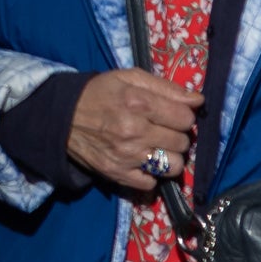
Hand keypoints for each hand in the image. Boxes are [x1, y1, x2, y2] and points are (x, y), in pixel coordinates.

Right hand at [66, 68, 202, 194]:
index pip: (185, 119)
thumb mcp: (128, 78)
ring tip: (156, 148)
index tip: (171, 115)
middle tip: (161, 130)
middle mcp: (134, 131)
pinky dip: (151, 174)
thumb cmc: (99, 93)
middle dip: (176, 136)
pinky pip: (152, 183)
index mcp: (138, 103)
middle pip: (182, 143)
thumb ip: (166, 87)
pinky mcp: (119, 175)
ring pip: (174, 166)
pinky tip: (142, 161)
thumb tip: (199, 101)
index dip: (182, 116)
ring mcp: (127, 156)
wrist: (61, 117)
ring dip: (169, 158)